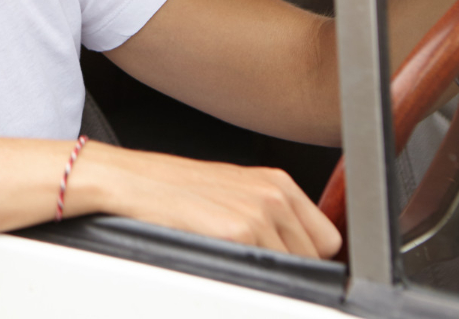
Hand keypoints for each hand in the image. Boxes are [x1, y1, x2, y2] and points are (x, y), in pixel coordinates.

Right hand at [77, 144, 342, 258]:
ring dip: (266, 275)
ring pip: (292, 271)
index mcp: (277, 181)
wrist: (132, 181)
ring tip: (230, 259)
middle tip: (250, 262)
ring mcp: (258, 213)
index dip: (308, 256)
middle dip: (289, 268)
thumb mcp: (233, 189)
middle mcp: (274, 194)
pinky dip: (248, 277)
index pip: (326, 238)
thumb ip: (270, 214)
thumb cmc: (174, 188)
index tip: (287, 261)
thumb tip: (297, 252)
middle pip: (313, 258)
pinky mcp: (238, 233)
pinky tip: (220, 260)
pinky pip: (266, 275)